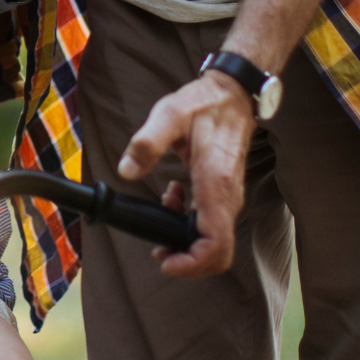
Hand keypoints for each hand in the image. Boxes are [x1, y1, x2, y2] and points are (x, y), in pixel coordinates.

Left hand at [116, 70, 254, 277]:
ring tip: (160, 217)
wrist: (232, 94)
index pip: (215, 243)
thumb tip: (126, 170)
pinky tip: (172, 199)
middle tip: (159, 251)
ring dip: (186, 241)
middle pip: (218, 252)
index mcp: (215, 184)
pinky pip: (211, 224)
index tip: (166, 262)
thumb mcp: (169, 114)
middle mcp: (227, 197)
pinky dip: (189, 223)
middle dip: (188, 261)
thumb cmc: (203, 104)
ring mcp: (228, 197)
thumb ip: (147, 143)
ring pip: (215, 241)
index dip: (192, 264)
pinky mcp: (223, 193)